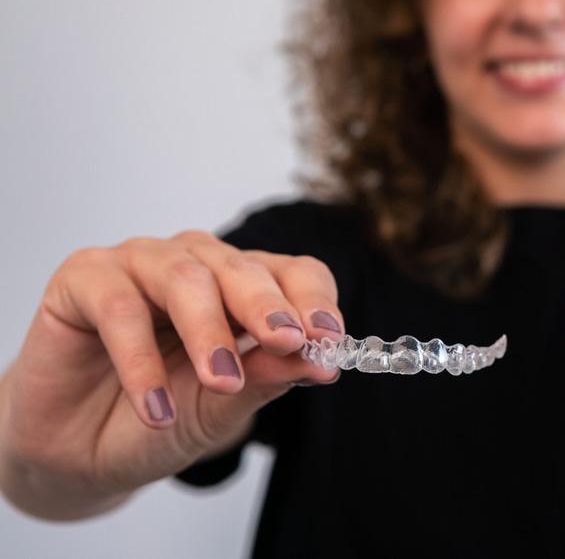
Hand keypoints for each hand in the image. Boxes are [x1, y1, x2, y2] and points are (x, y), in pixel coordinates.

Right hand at [0, 231, 342, 518]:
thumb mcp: (224, 407)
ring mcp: (140, 265)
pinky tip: (157, 409)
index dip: (314, 300)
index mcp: (243, 287)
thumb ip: (268, 377)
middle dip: (269, 307)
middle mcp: (197, 265)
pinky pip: (118, 307)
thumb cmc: (161, 419)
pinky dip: (140, 361)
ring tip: (222, 383)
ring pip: (185, 279)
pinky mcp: (83, 279)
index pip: (294, 273)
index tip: (329, 338)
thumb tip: (322, 362)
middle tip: (288, 342)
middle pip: (242, 269)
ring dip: (208, 332)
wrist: (81, 454)